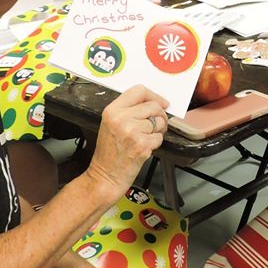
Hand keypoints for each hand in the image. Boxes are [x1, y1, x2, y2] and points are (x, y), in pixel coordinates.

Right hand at [84, 85, 168, 202]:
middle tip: (156, 126)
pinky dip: (156, 143)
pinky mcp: (141, 145)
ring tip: (146, 139)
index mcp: (112, 110)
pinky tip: (144, 148)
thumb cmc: (110, 152)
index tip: (162, 103)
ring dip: (158, 131)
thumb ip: (129, 111)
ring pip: (158, 122)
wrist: (105, 176)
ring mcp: (131, 131)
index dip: (154, 96)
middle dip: (160, 115)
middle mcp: (121, 118)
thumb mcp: (111, 124)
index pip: (139, 91)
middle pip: (153, 106)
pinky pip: (159, 137)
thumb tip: (156, 102)